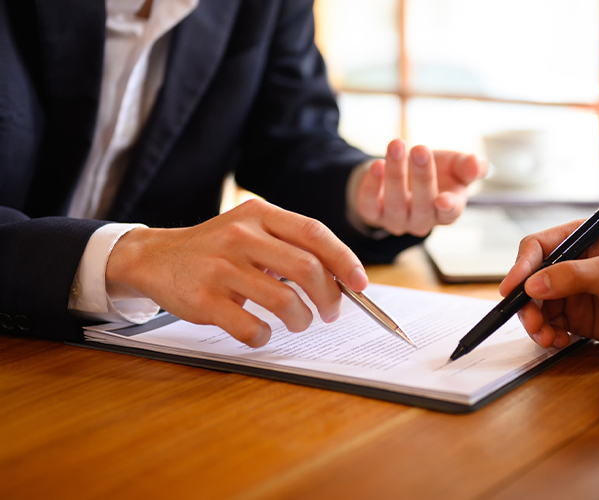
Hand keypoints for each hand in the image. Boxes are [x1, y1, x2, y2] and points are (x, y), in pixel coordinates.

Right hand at [105, 199, 368, 347]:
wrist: (155, 258)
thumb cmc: (216, 249)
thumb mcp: (251, 230)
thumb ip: (290, 245)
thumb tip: (342, 277)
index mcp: (259, 215)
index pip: (314, 233)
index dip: (344, 260)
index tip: (360, 284)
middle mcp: (240, 236)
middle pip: (306, 268)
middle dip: (329, 296)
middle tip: (330, 312)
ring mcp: (220, 268)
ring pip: (284, 301)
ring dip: (301, 320)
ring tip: (299, 322)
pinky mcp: (204, 299)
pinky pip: (251, 327)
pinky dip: (264, 337)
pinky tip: (261, 333)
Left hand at [353, 139, 486, 236]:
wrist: (403, 171)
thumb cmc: (437, 170)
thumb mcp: (455, 165)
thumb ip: (469, 166)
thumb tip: (477, 164)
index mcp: (447, 211)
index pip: (450, 214)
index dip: (448, 208)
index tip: (444, 198)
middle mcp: (422, 221)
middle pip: (422, 205)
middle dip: (422, 177)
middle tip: (420, 149)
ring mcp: (396, 220)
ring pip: (395, 204)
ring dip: (395, 174)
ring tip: (397, 145)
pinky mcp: (372, 214)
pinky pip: (369, 205)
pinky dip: (371, 186)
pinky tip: (376, 165)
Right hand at [501, 222, 598, 349]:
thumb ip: (572, 276)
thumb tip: (533, 285)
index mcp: (580, 240)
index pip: (537, 248)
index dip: (520, 267)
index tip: (512, 290)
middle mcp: (572, 264)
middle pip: (531, 281)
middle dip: (527, 303)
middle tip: (533, 323)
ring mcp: (574, 292)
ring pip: (538, 306)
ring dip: (536, 323)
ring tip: (547, 337)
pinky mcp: (579, 317)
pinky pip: (551, 325)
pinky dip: (549, 335)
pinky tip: (559, 342)